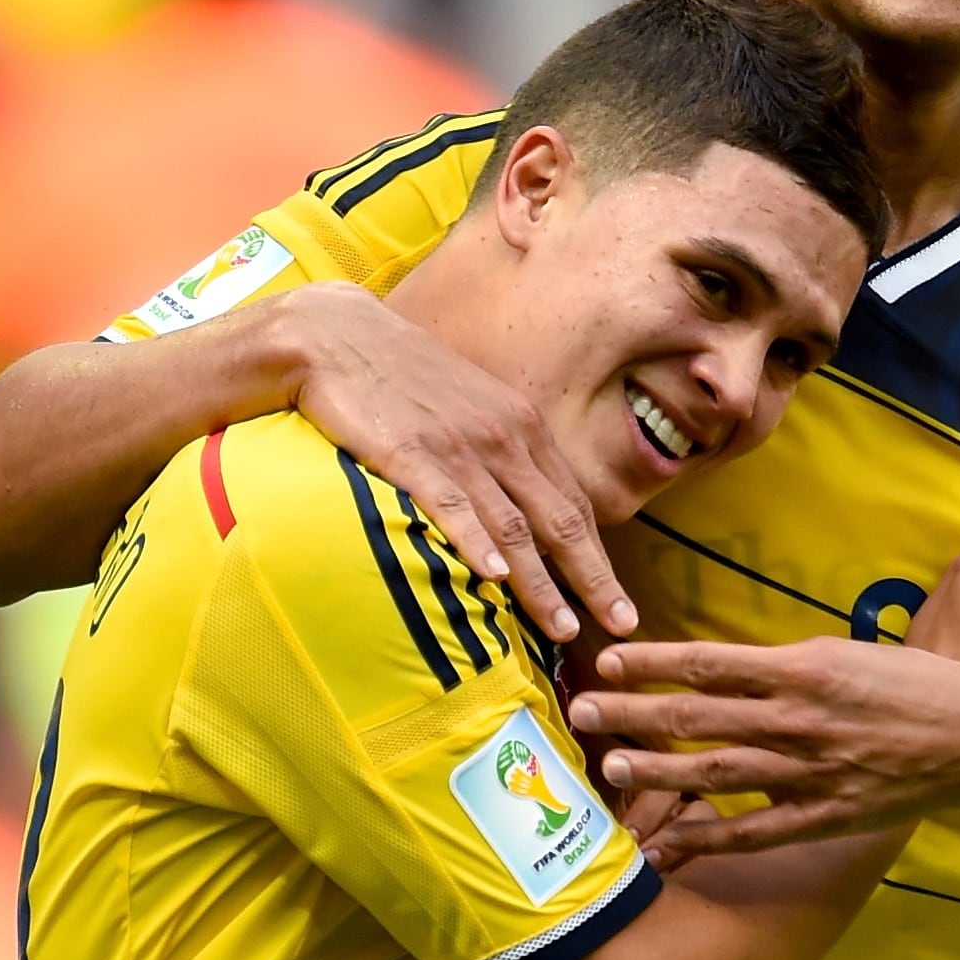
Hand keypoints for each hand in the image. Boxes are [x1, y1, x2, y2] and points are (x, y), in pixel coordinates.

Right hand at [279, 283, 635, 641]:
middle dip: (593, 578)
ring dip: (542, 582)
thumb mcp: (472, 405)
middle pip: (560, 520)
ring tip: (563, 627)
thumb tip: (527, 507)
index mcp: (522, 426)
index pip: (574, 503)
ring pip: (513, 524)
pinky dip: (476, 541)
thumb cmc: (404, 375)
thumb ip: (502, 451)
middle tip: (622, 625)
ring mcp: (457, 445)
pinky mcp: (408, 451)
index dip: (600, 557)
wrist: (338, 333)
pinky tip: (494, 576)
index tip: (619, 602)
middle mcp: (501, 437)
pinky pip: (450, 503)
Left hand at [567, 636, 959, 858]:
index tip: (607, 659)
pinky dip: (703, 840)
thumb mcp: (842, 656)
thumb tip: (711, 672)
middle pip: (697, 716)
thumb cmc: (910, 685)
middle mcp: (799, 718)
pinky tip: (662, 847)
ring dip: (655, 772)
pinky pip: (750, 832)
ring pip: (714, 773)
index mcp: (803, 668)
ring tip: (607, 768)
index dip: (652, 663)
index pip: (708, 662)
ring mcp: (808, 772)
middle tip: (581, 709)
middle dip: (632, 714)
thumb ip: (779, 667)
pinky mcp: (821, 816)